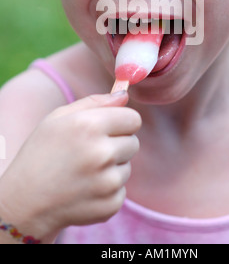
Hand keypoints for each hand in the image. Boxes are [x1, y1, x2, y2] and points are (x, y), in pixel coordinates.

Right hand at [0, 91, 140, 241]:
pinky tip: (85, 190)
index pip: (133, 118)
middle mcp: (101, 153)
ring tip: (84, 172)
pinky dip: (107, 191)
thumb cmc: (41, 153)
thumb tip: (124, 95)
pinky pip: (122, 190)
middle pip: (133, 142)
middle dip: (117, 145)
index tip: (111, 128)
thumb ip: (95, 102)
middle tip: (91, 152)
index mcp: (89, 126)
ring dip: (112, 168)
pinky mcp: (110, 205)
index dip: (122, 122)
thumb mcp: (59, 118)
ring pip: (127, 167)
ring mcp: (107, 182)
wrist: (24, 202)